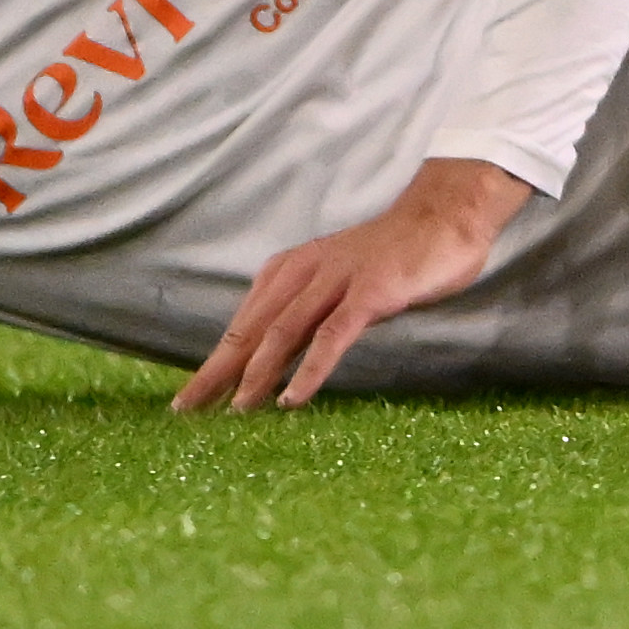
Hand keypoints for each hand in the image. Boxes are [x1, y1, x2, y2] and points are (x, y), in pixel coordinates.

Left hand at [178, 154, 531, 413]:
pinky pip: (332, 336)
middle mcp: (304, 272)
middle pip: (250, 330)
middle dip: (216, 373)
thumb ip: (308, 313)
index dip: (214, 363)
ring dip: (255, 375)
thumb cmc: (391, 256)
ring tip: (236, 412)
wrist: (443, 216)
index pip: (243, 324)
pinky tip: (292, 398)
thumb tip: (277, 360)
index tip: (187, 402)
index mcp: (290, 270)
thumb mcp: (337, 282)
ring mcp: (336, 280)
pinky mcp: (369, 293)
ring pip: (283, 333)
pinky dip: (309, 369)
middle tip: (185, 412)